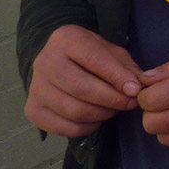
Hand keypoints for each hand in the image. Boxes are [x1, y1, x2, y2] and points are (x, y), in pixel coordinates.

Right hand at [25, 25, 143, 137]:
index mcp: (67, 39)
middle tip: (129, 104)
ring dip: (101, 115)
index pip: (94, 60)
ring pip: (72, 110)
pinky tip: (96, 120)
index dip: (117, 78)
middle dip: (112, 100)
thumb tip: (136, 89)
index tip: (135, 91)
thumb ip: (126, 68)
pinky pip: (62, 127)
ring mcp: (35, 87)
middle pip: (81, 88)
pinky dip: (85, 128)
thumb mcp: (111, 52)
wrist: (59, 60)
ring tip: (114, 109)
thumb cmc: (91, 55)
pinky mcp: (32, 109)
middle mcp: (45, 62)